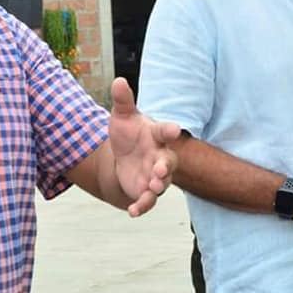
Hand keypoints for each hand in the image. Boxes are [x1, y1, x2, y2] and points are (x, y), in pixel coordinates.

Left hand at [108, 78, 180, 216]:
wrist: (123, 157)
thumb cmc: (128, 133)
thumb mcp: (122, 116)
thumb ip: (123, 100)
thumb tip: (118, 81)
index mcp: (156, 135)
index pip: (165, 131)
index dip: (169, 130)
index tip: (174, 129)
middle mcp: (160, 156)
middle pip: (168, 162)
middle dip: (165, 166)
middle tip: (160, 169)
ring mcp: (155, 175)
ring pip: (162, 184)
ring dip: (158, 186)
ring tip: (152, 187)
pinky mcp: (145, 191)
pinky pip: (147, 201)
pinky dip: (141, 207)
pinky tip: (132, 211)